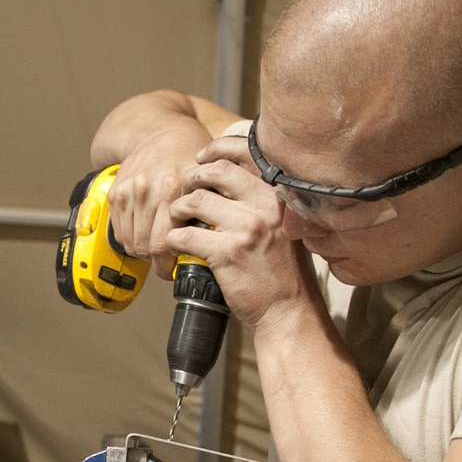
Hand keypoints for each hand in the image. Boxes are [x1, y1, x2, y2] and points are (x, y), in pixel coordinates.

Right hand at [106, 124, 212, 279]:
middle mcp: (147, 190)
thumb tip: (220, 242)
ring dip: (143, 252)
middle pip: (146, 247)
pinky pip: (118, 231)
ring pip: (131, 242)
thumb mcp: (210, 177)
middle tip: (169, 263)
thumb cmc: (191, 156)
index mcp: (173, 189)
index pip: (164, 244)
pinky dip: (130, 240)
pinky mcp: (116, 192)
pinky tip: (144, 236)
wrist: (162, 130)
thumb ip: (214, 208)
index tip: (177, 270)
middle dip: (157, 262)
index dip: (169, 266)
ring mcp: (129, 191)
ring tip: (157, 249)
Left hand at [166, 138, 320, 332]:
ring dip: (177, 209)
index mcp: (278, 197)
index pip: (245, 153)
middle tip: (184, 192)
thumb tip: (230, 183)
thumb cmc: (284, 274)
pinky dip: (173, 240)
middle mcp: (264, 207)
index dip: (217, 150)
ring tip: (178, 221)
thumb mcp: (284, 228)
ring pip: (194, 200)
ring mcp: (245, 229)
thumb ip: (263, 204)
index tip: (201, 157)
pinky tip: (177, 247)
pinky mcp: (226, 253)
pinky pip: (185, 236)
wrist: (288, 311)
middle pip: (215, 172)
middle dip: (192, 178)